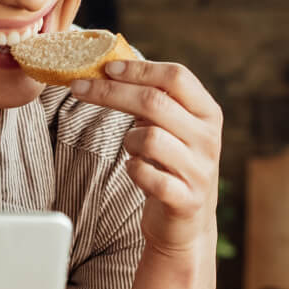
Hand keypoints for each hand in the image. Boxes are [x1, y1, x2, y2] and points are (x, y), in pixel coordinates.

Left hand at [70, 59, 221, 255]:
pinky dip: (133, 169)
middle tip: (79, 88)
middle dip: (111, 92)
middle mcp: (208, 138)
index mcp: (208, 113)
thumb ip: (154, 99)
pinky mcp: (185, 199)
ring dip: (128, 140)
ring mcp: (199, 170)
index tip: (106, 66)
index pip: (176, 77)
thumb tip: (110, 66)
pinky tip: (135, 170)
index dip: (139, 69)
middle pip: (155, 102)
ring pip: (149, 138)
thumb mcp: (171, 127)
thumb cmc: (171, 164)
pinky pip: (146, 174)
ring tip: (131, 148)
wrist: (186, 222)